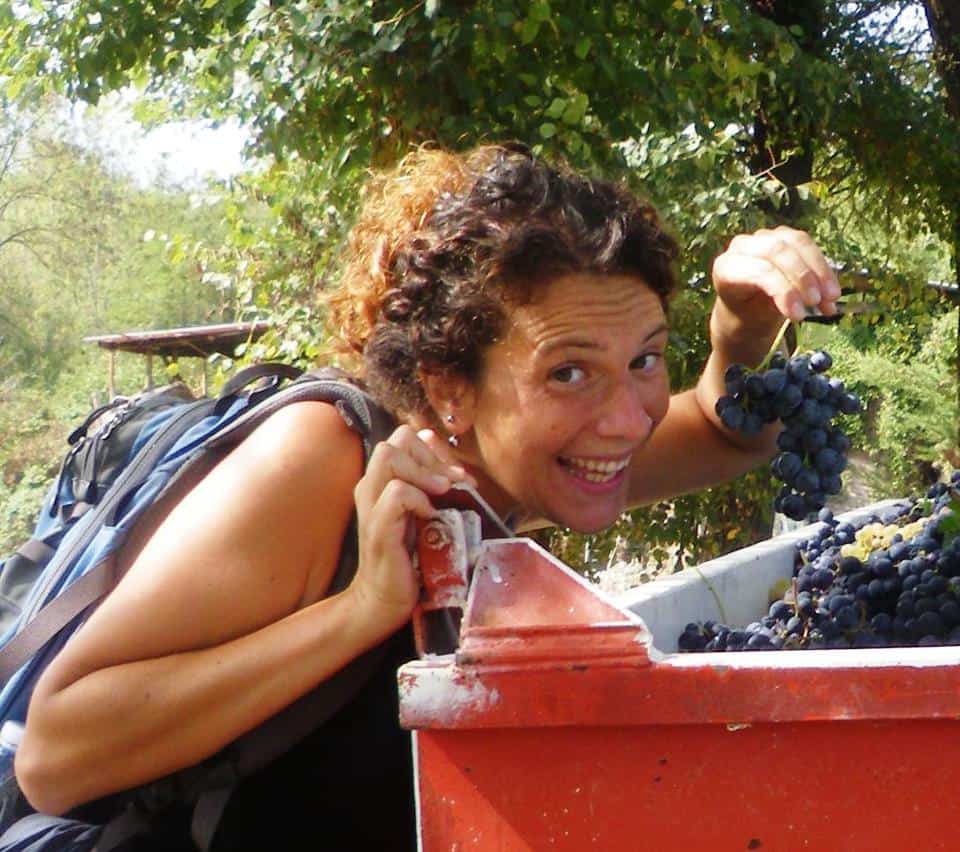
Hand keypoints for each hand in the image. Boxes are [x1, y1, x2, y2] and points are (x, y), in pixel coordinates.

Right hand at [350, 425, 474, 629]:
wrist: (384, 599)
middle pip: (395, 440)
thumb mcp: (425, 512)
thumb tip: (435, 443)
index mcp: (382, 480)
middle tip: (449, 485)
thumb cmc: (409, 557)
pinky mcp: (378, 527)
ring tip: (441, 494)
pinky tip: (430, 516)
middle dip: (430, 457)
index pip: (404, 437)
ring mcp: (371, 505)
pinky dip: (418, 499)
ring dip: (423, 472)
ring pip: (388, 455)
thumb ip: (429, 480)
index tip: (455, 477)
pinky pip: (396, 493)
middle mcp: (371, 486)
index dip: (434, 450)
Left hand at [711, 226, 840, 335]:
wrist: (747, 307)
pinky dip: (823, 269)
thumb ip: (774, 305)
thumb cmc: (748, 313)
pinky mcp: (782, 235)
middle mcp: (742, 247)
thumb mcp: (754, 315)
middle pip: (778, 250)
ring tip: (831, 299)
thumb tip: (805, 305)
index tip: (800, 316)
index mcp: (726, 268)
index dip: (784, 291)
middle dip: (803, 276)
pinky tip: (832, 293)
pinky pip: (808, 245)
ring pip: (798, 243)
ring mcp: (763, 237)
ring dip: (819, 271)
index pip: (760, 271)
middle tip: (818, 302)